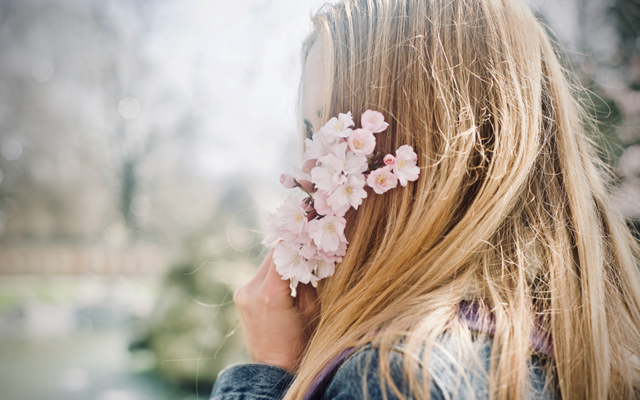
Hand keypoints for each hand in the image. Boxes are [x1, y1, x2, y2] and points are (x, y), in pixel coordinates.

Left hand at [233, 247, 317, 371]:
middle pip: (273, 254)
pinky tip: (287, 274)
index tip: (310, 229)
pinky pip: (261, 274)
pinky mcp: (241, 295)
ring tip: (300, 258)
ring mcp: (243, 292)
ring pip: (266, 263)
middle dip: (291, 247)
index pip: (282, 251)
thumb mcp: (311, 309)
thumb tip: (309, 253)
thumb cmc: (300, 342)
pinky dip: (274, 271)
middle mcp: (251, 289)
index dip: (297, 239)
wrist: (274, 368)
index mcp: (270, 293)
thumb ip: (307, 278)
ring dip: (282, 259)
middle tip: (308, 240)